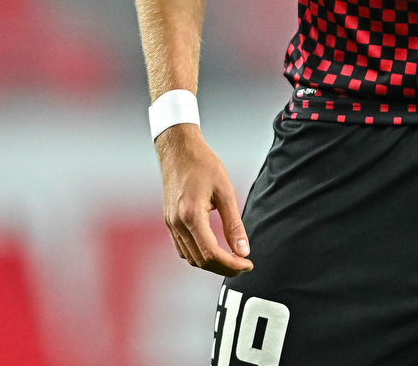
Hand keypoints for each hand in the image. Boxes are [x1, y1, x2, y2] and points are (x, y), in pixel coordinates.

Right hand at [157, 125, 252, 275]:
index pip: (211, 254)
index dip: (231, 265)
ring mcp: (170, 224)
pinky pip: (182, 248)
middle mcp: (177, 224)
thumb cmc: (203, 165)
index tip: (248, 263)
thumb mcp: (225, 191)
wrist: (178, 149)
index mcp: (191, 216)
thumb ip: (234, 224)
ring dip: (211, 264)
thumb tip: (243, 251)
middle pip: (200, 261)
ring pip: (190, 258)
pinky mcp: (169, 221)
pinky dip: (198, 255)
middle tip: (244, 264)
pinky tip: (214, 249)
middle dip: (224, 267)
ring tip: (232, 258)